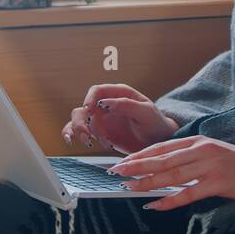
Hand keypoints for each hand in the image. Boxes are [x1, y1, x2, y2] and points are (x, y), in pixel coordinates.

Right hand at [63, 83, 177, 154]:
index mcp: (119, 93)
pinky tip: (79, 142)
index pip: (97, 91)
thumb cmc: (155, 123)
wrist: (158, 141)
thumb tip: (105, 102)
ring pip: (80, 120)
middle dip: (82, 120)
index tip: (90, 113)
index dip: (89, 100)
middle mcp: (107, 104)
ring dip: (80, 130)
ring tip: (90, 142)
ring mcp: (102, 118)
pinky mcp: (100, 132)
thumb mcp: (146, 113)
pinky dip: (76, 135)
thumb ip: (126, 105)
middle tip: (88, 134)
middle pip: (84, 107)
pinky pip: (81, 131)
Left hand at [107, 136, 234, 210]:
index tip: (123, 161)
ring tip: (130, 188)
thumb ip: (191, 158)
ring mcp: (210, 166)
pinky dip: (170, 200)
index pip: (163, 147)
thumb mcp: (214, 153)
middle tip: (117, 172)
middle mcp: (202, 150)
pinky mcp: (218, 183)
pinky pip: (188, 193)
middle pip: (163, 159)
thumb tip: (165, 170)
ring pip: (172, 175)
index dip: (141, 154)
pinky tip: (156, 205)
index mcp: (199, 141)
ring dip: (148, 183)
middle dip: (137, 166)